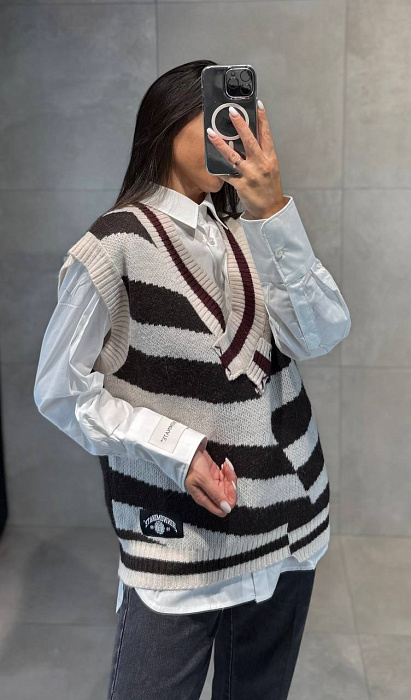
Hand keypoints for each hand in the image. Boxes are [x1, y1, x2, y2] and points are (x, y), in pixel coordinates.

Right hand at [184, 443, 237, 516]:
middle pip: (227, 497)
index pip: (222, 509)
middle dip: (231, 486)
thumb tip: (226, 509)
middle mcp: (209, 494)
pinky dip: (228, 471)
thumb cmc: (190, 465)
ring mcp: (213, 485)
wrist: (186, 449)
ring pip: (228, 486)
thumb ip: (215, 494)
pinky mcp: (215, 476)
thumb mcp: (203, 480)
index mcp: (204, 499)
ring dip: (230, 476)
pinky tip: (225, 464)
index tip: (229, 486)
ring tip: (226, 466)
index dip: (229, 500)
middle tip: (228, 473)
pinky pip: (226, 478)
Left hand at [206, 100, 287, 218]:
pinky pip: (226, 175)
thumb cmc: (270, 188)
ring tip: (210, 133)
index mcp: (270, 158)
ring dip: (220, 143)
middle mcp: (261, 164)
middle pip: (249, 140)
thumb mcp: (270, 168)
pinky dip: (218, 169)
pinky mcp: (241, 185)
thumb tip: (247, 140)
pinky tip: (211, 163)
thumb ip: (260, 154)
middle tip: (231, 111)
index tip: (258, 105)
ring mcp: (250, 174)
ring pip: (233, 155)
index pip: (266, 134)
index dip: (263, 119)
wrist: (271, 210)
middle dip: (240, 124)